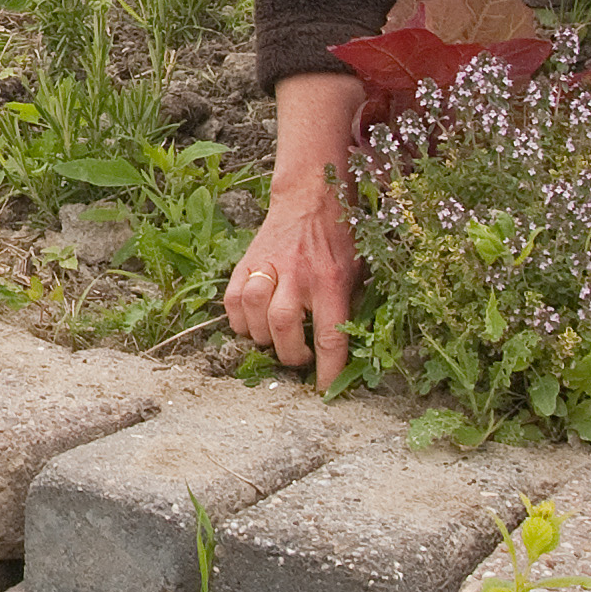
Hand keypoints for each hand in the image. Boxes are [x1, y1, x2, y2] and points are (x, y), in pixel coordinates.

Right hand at [225, 176, 362, 386]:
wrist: (309, 200)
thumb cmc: (339, 240)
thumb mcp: (357, 271)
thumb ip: (351, 306)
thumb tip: (350, 348)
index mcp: (331, 280)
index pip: (329, 335)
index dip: (326, 370)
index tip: (323, 391)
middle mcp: (298, 275)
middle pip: (284, 326)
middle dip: (290, 355)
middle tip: (299, 358)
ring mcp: (269, 267)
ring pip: (254, 312)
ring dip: (262, 336)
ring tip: (274, 339)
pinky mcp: (247, 262)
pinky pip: (233, 300)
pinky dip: (239, 320)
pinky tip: (252, 324)